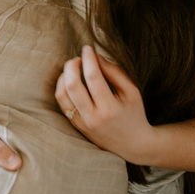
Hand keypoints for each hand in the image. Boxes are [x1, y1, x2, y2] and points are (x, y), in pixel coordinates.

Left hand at [56, 45, 157, 164]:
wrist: (132, 145)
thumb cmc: (133, 113)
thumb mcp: (131, 91)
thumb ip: (114, 72)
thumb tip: (95, 57)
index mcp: (110, 109)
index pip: (93, 78)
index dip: (88, 59)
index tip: (88, 48)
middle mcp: (93, 118)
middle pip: (72, 85)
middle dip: (72, 65)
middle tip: (79, 58)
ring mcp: (81, 123)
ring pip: (62, 94)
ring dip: (64, 75)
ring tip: (73, 68)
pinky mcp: (75, 125)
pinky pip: (61, 103)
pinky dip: (62, 87)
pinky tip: (69, 79)